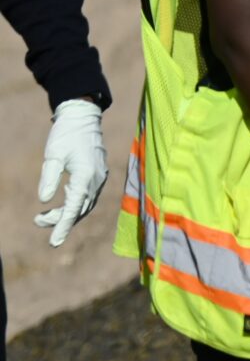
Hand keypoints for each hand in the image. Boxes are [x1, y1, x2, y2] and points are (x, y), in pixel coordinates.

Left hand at [34, 98, 108, 246]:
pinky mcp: (99, 175)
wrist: (84, 117)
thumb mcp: (53, 154)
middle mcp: (96, 179)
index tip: (53, 243)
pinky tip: (63, 201)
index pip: (73, 207)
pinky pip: (88, 196)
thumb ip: (49, 177)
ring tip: (44, 216)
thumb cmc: (66, 134)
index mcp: (86, 175)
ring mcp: (100, 177)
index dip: (62, 226)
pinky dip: (75, 204)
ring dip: (67, 213)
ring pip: (85, 205)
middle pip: (79, 209)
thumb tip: (44, 200)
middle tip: (37, 220)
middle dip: (60, 220)